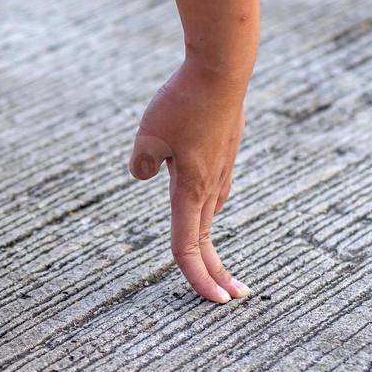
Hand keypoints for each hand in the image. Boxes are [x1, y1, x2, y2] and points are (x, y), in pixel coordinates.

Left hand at [128, 61, 252, 303]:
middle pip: (206, 240)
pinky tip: (204, 206)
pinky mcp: (224, 153)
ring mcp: (221, 169)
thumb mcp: (148, 133)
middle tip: (230, 298)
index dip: (197, 278)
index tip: (214, 302)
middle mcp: (210, 186)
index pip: (189, 246)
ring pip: (211, 214)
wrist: (223, 68)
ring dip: (211, 242)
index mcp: (191, 190)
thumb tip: (144, 173)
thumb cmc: (184, 101)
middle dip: (216, 273)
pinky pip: (214, 190)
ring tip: (216, 265)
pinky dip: (208, 210)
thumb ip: (142, 161)